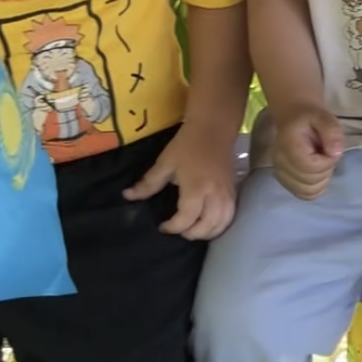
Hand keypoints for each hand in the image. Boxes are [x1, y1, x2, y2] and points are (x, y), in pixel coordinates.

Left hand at [125, 120, 238, 239]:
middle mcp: (215, 195)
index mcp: (197, 188)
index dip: (173, 227)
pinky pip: (230, 215)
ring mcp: (227, 193)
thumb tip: (128, 196)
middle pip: (208, 226)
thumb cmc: (187, 144)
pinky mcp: (233, 190)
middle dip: (191, 234)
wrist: (214, 128)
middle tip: (179, 230)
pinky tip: (209, 223)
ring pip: (223, 223)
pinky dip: (220, 224)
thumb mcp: (165, 163)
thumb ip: (148, 183)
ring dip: (208, 232)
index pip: (186, 219)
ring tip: (194, 230)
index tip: (162, 226)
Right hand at [270, 104, 344, 201]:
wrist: (294, 118)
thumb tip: (336, 153)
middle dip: (326, 171)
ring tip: (322, 163)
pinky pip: (302, 194)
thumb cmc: (311, 117)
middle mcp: (280, 162)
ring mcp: (280, 173)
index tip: (331, 150)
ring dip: (321, 181)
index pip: (310, 167)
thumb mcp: (325, 117)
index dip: (327, 162)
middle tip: (327, 155)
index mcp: (288, 145)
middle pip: (308, 182)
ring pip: (306, 192)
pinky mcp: (284, 180)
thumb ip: (332, 132)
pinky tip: (317, 173)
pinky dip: (315, 188)